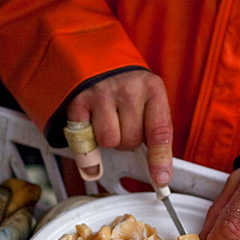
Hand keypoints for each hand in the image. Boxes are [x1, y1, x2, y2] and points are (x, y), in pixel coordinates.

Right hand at [66, 69, 173, 185]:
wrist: (99, 59)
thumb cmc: (128, 87)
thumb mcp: (149, 100)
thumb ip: (153, 131)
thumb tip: (158, 174)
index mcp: (153, 88)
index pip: (159, 132)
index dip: (159, 160)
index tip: (160, 180)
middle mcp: (128, 88)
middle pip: (131, 140)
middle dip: (128, 140)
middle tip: (124, 124)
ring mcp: (102, 93)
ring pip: (109, 141)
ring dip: (109, 140)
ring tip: (109, 122)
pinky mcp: (79, 101)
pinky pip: (85, 139)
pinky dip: (88, 141)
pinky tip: (92, 123)